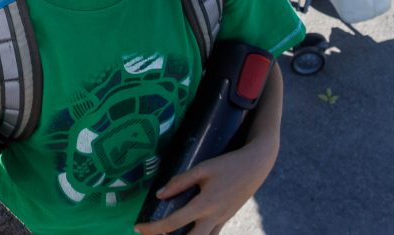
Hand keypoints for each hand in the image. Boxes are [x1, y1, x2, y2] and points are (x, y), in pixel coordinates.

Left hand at [134, 136, 275, 234]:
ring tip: (166, 234)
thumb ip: (180, 181)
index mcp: (205, 205)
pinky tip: (187, 231)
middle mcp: (213, 218)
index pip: (173, 222)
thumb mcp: (202, 168)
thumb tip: (160, 194)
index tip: (138, 227)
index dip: (153, 228)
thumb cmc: (228, 164)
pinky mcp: (226, 219)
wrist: (256, 166)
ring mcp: (221, 221)